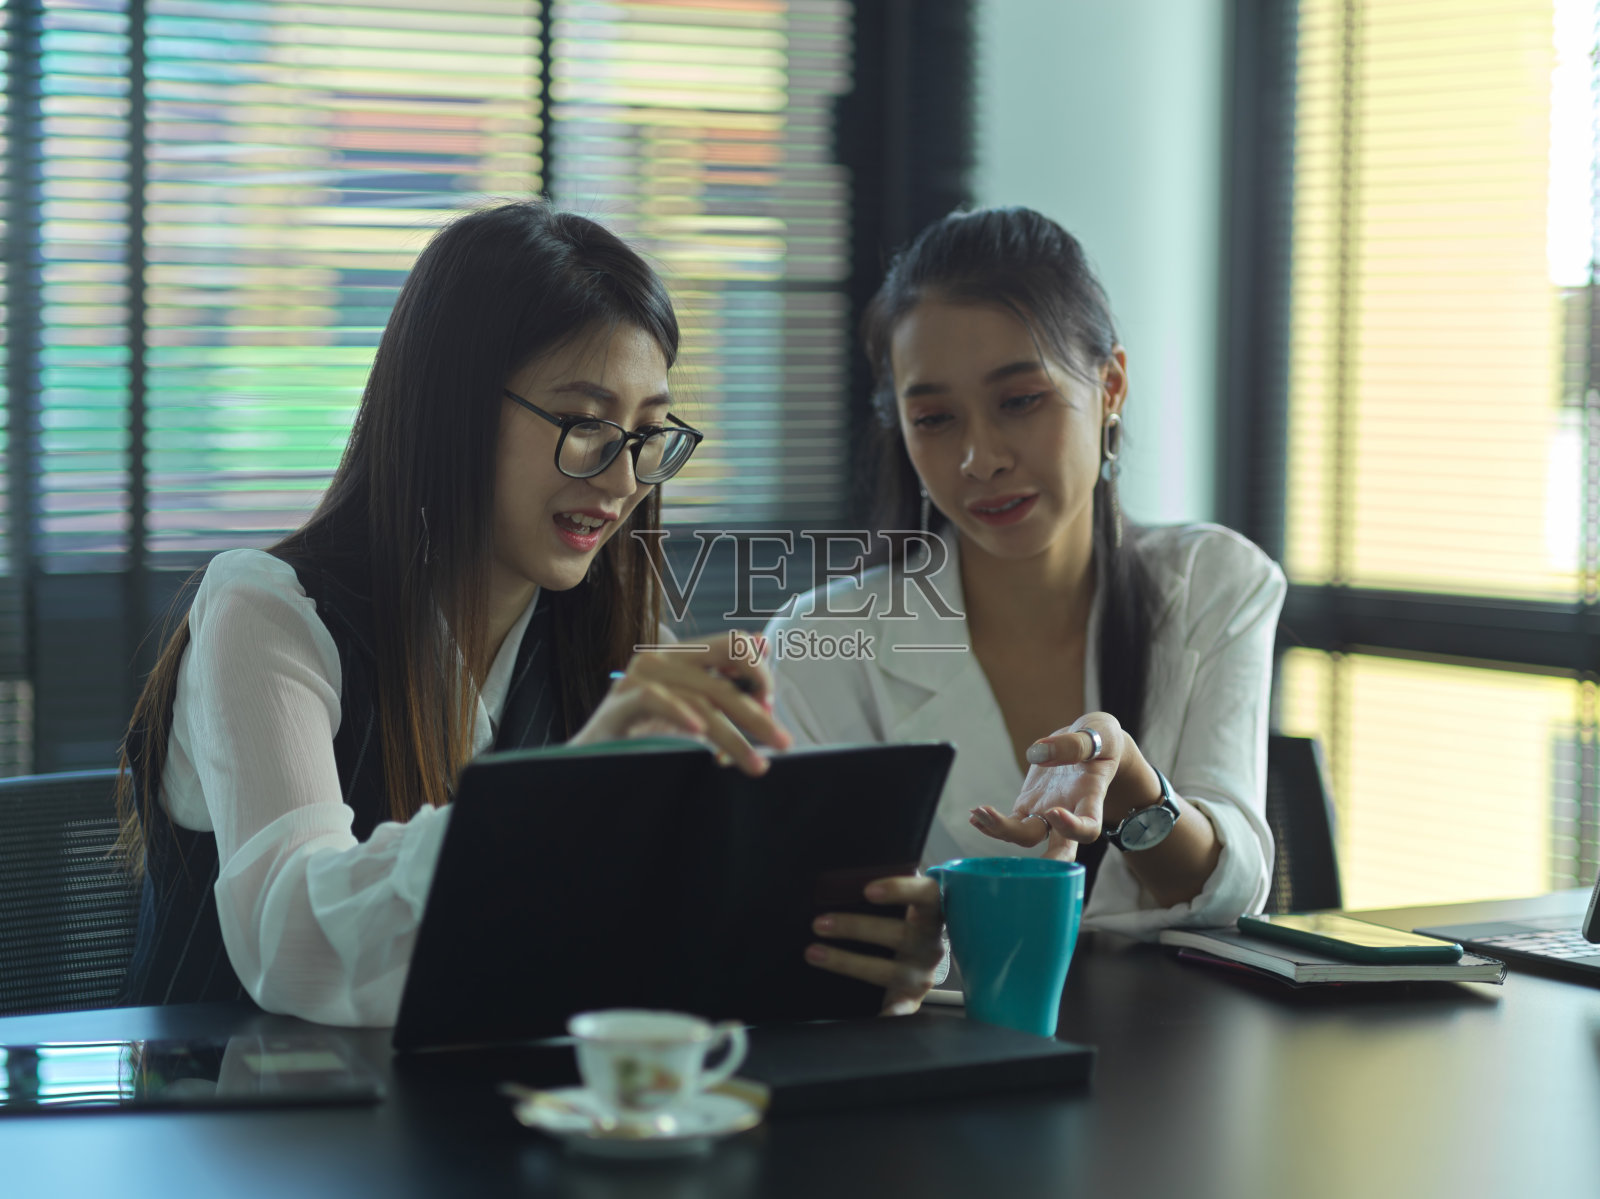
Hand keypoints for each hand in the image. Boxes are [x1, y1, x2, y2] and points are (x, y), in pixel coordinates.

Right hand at [569, 633, 792, 775]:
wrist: (593, 764)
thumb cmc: (645, 738)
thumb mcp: (694, 709)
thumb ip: (725, 681)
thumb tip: (763, 643)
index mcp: (681, 657)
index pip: (732, 645)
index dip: (759, 673)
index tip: (771, 707)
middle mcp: (660, 660)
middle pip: (722, 674)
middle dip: (756, 712)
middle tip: (782, 742)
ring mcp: (637, 679)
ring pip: (700, 697)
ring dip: (733, 735)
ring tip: (755, 764)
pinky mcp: (618, 704)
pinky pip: (654, 700)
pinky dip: (680, 714)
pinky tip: (699, 736)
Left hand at [804, 875, 944, 1015]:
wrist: (931, 954)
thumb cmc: (906, 919)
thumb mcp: (903, 904)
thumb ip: (879, 892)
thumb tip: (836, 883)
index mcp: (931, 912)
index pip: (925, 895)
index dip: (900, 890)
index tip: (868, 891)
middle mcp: (930, 944)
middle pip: (898, 935)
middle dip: (855, 929)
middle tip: (819, 924)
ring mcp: (923, 974)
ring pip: (887, 970)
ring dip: (847, 962)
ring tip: (813, 953)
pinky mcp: (912, 997)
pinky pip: (901, 1007)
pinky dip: (890, 1012)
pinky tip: (874, 1014)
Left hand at [968, 713, 1160, 857]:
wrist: (1092, 744)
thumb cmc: (1101, 741)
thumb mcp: (1099, 733)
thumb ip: (1075, 744)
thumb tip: (1038, 754)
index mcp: (1091, 798)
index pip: (1088, 827)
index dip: (1072, 827)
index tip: (1054, 811)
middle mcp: (1070, 813)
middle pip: (1060, 848)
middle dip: (1046, 862)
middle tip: (1029, 868)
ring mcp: (1047, 813)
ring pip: (1026, 836)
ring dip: (1002, 831)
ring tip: (979, 813)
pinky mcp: (1029, 806)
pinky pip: (1010, 823)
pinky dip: (991, 822)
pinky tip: (975, 815)